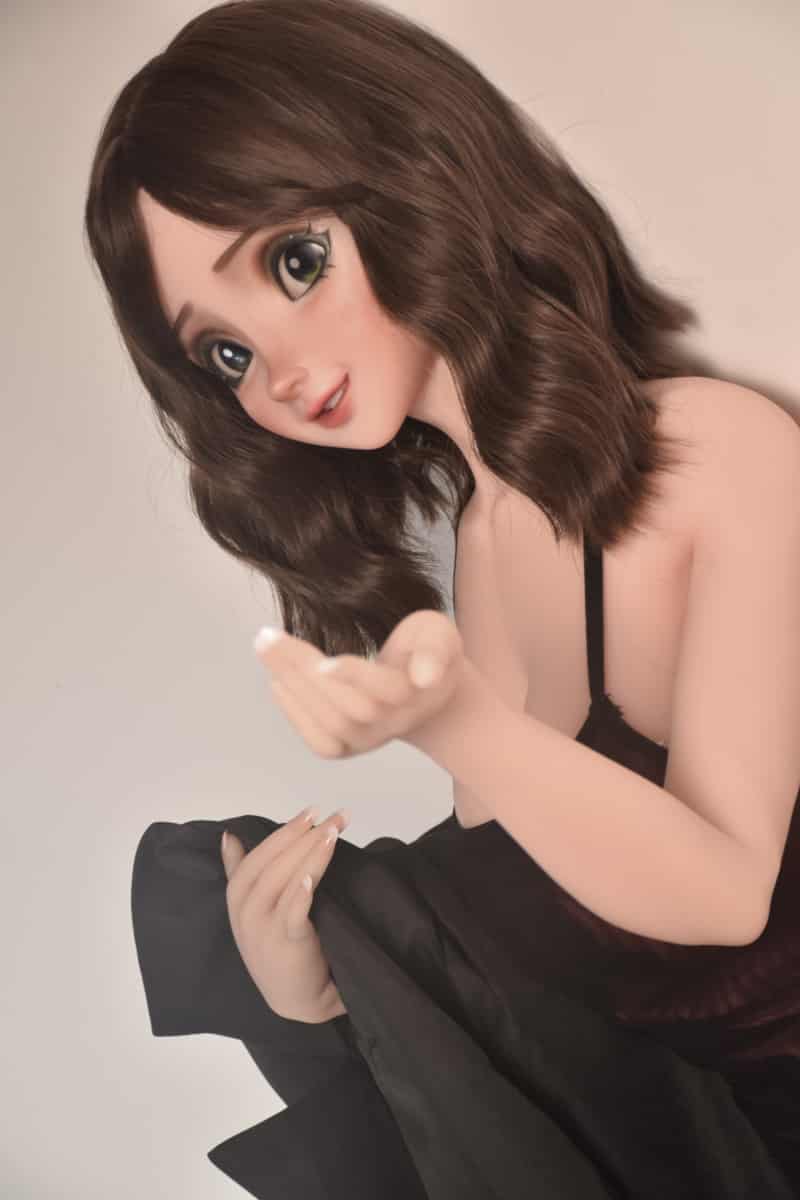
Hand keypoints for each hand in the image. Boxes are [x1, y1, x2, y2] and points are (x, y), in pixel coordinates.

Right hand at [220, 806, 349, 1022]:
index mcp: (237, 899)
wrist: (294, 996)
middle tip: (331, 817)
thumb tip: (228, 835)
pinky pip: (292, 915)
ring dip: (311, 854)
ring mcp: (264, 931)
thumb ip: (239, 871)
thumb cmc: (275, 945)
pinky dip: (301, 894)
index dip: (283, 833)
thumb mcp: (251, 908)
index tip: (311, 812)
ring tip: (333, 833)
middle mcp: (246, 913)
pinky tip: (313, 876)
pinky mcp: (287, 946)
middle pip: (272, 865)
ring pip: (286, 883)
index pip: (257, 857)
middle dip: (303, 837)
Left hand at [253, 609, 465, 759]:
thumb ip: (435, 649)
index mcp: (420, 693)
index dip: (356, 677)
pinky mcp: (350, 749)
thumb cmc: (424, 652)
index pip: (387, 690)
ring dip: (292, 686)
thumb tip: (424, 676)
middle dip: (304, 672)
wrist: (422, 693)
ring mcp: (371, 740)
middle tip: (268, 637)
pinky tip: (276, 680)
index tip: (325, 661)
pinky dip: (295, 714)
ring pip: (331, 725)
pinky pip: (321, 743)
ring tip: (266, 647)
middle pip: (349, 708)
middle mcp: (396, 723)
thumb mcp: (439, 635)